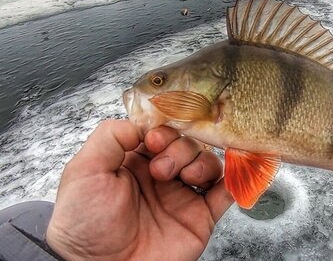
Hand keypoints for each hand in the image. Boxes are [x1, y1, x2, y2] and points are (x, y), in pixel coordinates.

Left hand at [46, 120, 233, 260]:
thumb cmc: (85, 224)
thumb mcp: (84, 171)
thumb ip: (110, 137)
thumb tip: (140, 122)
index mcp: (135, 162)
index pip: (161, 132)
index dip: (163, 131)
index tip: (153, 141)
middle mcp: (162, 176)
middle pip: (187, 144)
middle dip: (179, 149)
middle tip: (161, 170)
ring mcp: (182, 196)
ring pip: (208, 163)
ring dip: (202, 162)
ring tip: (186, 177)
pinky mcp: (200, 217)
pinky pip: (225, 194)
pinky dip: (233, 182)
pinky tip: (226, 180)